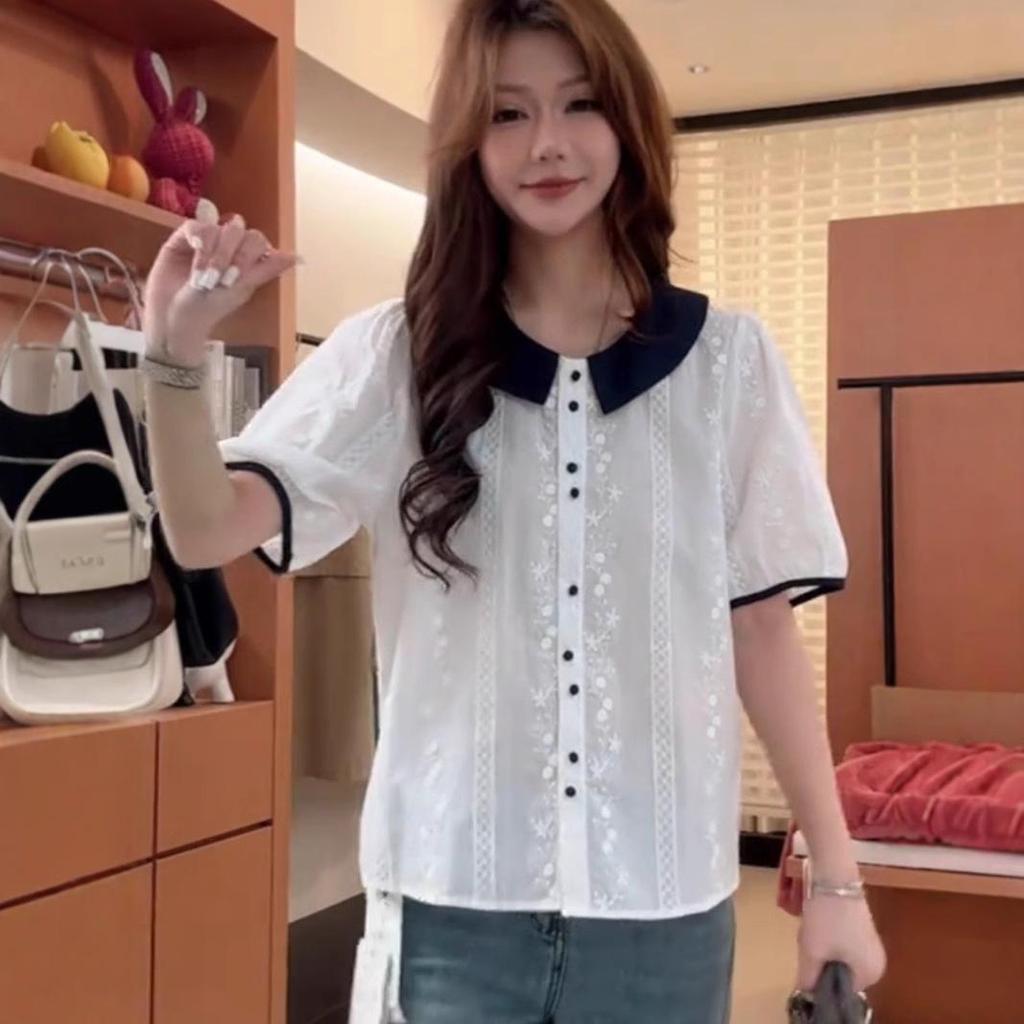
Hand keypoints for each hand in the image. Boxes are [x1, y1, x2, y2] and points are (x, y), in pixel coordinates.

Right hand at [143, 215, 297, 365]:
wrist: (174, 318)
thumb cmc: (209, 309)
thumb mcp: (241, 290)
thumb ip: (267, 270)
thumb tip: (298, 258)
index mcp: (245, 259)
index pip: (256, 240)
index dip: (247, 255)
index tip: (234, 279)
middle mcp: (227, 246)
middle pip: (238, 230)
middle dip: (229, 255)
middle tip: (218, 280)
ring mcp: (206, 240)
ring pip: (217, 227)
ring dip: (211, 254)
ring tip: (202, 278)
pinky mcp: (183, 238)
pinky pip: (195, 225)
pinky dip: (197, 239)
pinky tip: (194, 251)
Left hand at [797, 893, 886, 994]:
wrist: (834, 876)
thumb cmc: (827, 918)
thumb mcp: (812, 952)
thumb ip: (808, 979)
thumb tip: (805, 995)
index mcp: (871, 975)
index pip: (840, 992)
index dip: (820, 979)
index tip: (809, 960)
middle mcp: (877, 963)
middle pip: (838, 973)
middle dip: (820, 961)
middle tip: (810, 943)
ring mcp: (870, 944)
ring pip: (836, 956)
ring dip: (820, 946)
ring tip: (812, 929)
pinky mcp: (861, 927)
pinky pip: (839, 942)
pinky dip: (825, 936)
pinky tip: (817, 920)